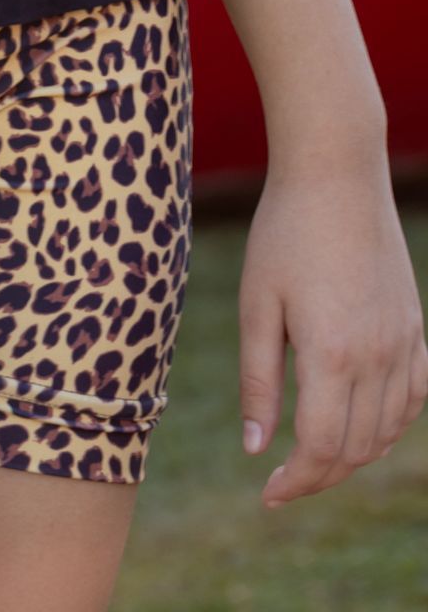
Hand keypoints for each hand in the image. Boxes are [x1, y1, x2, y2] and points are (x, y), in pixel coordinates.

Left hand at [238, 158, 427, 504]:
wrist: (336, 174)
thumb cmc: (283, 233)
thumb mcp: (257, 303)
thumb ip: (258, 380)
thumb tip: (255, 448)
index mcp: (332, 353)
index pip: (321, 448)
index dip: (295, 481)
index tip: (267, 493)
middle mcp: (377, 357)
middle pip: (356, 449)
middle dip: (319, 476)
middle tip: (283, 481)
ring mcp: (404, 343)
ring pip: (388, 431)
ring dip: (353, 455)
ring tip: (313, 457)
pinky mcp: (416, 329)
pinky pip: (412, 398)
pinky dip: (388, 425)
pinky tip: (360, 425)